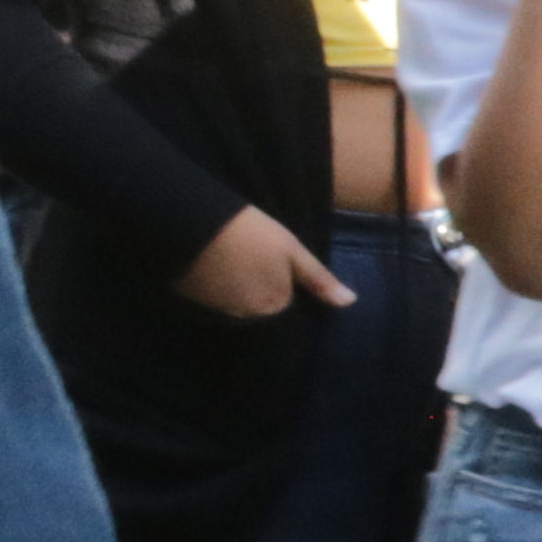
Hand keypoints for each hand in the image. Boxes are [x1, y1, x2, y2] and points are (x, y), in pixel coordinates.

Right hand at [172, 202, 356, 319]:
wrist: (191, 223)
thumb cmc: (251, 233)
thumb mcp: (293, 250)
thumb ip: (319, 280)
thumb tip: (350, 303)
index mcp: (274, 305)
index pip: (288, 305)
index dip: (286, 285)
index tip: (278, 264)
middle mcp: (248, 317)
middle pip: (264, 310)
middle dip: (264, 293)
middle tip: (254, 260)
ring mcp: (219, 312)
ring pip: (240, 307)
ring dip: (241, 292)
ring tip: (235, 262)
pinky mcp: (196, 304)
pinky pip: (216, 303)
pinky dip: (220, 291)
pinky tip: (217, 269)